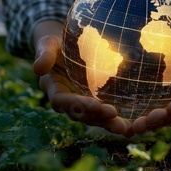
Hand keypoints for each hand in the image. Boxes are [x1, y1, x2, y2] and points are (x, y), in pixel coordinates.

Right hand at [32, 21, 132, 135]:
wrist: (65, 46)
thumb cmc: (55, 43)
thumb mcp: (47, 44)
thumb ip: (44, 54)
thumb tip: (37, 69)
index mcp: (54, 89)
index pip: (63, 101)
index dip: (78, 104)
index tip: (95, 104)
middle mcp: (67, 101)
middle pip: (80, 115)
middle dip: (97, 118)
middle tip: (115, 117)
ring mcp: (81, 104)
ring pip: (94, 119)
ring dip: (108, 124)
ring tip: (126, 128)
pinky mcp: (94, 103)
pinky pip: (104, 114)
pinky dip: (116, 120)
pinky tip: (133, 126)